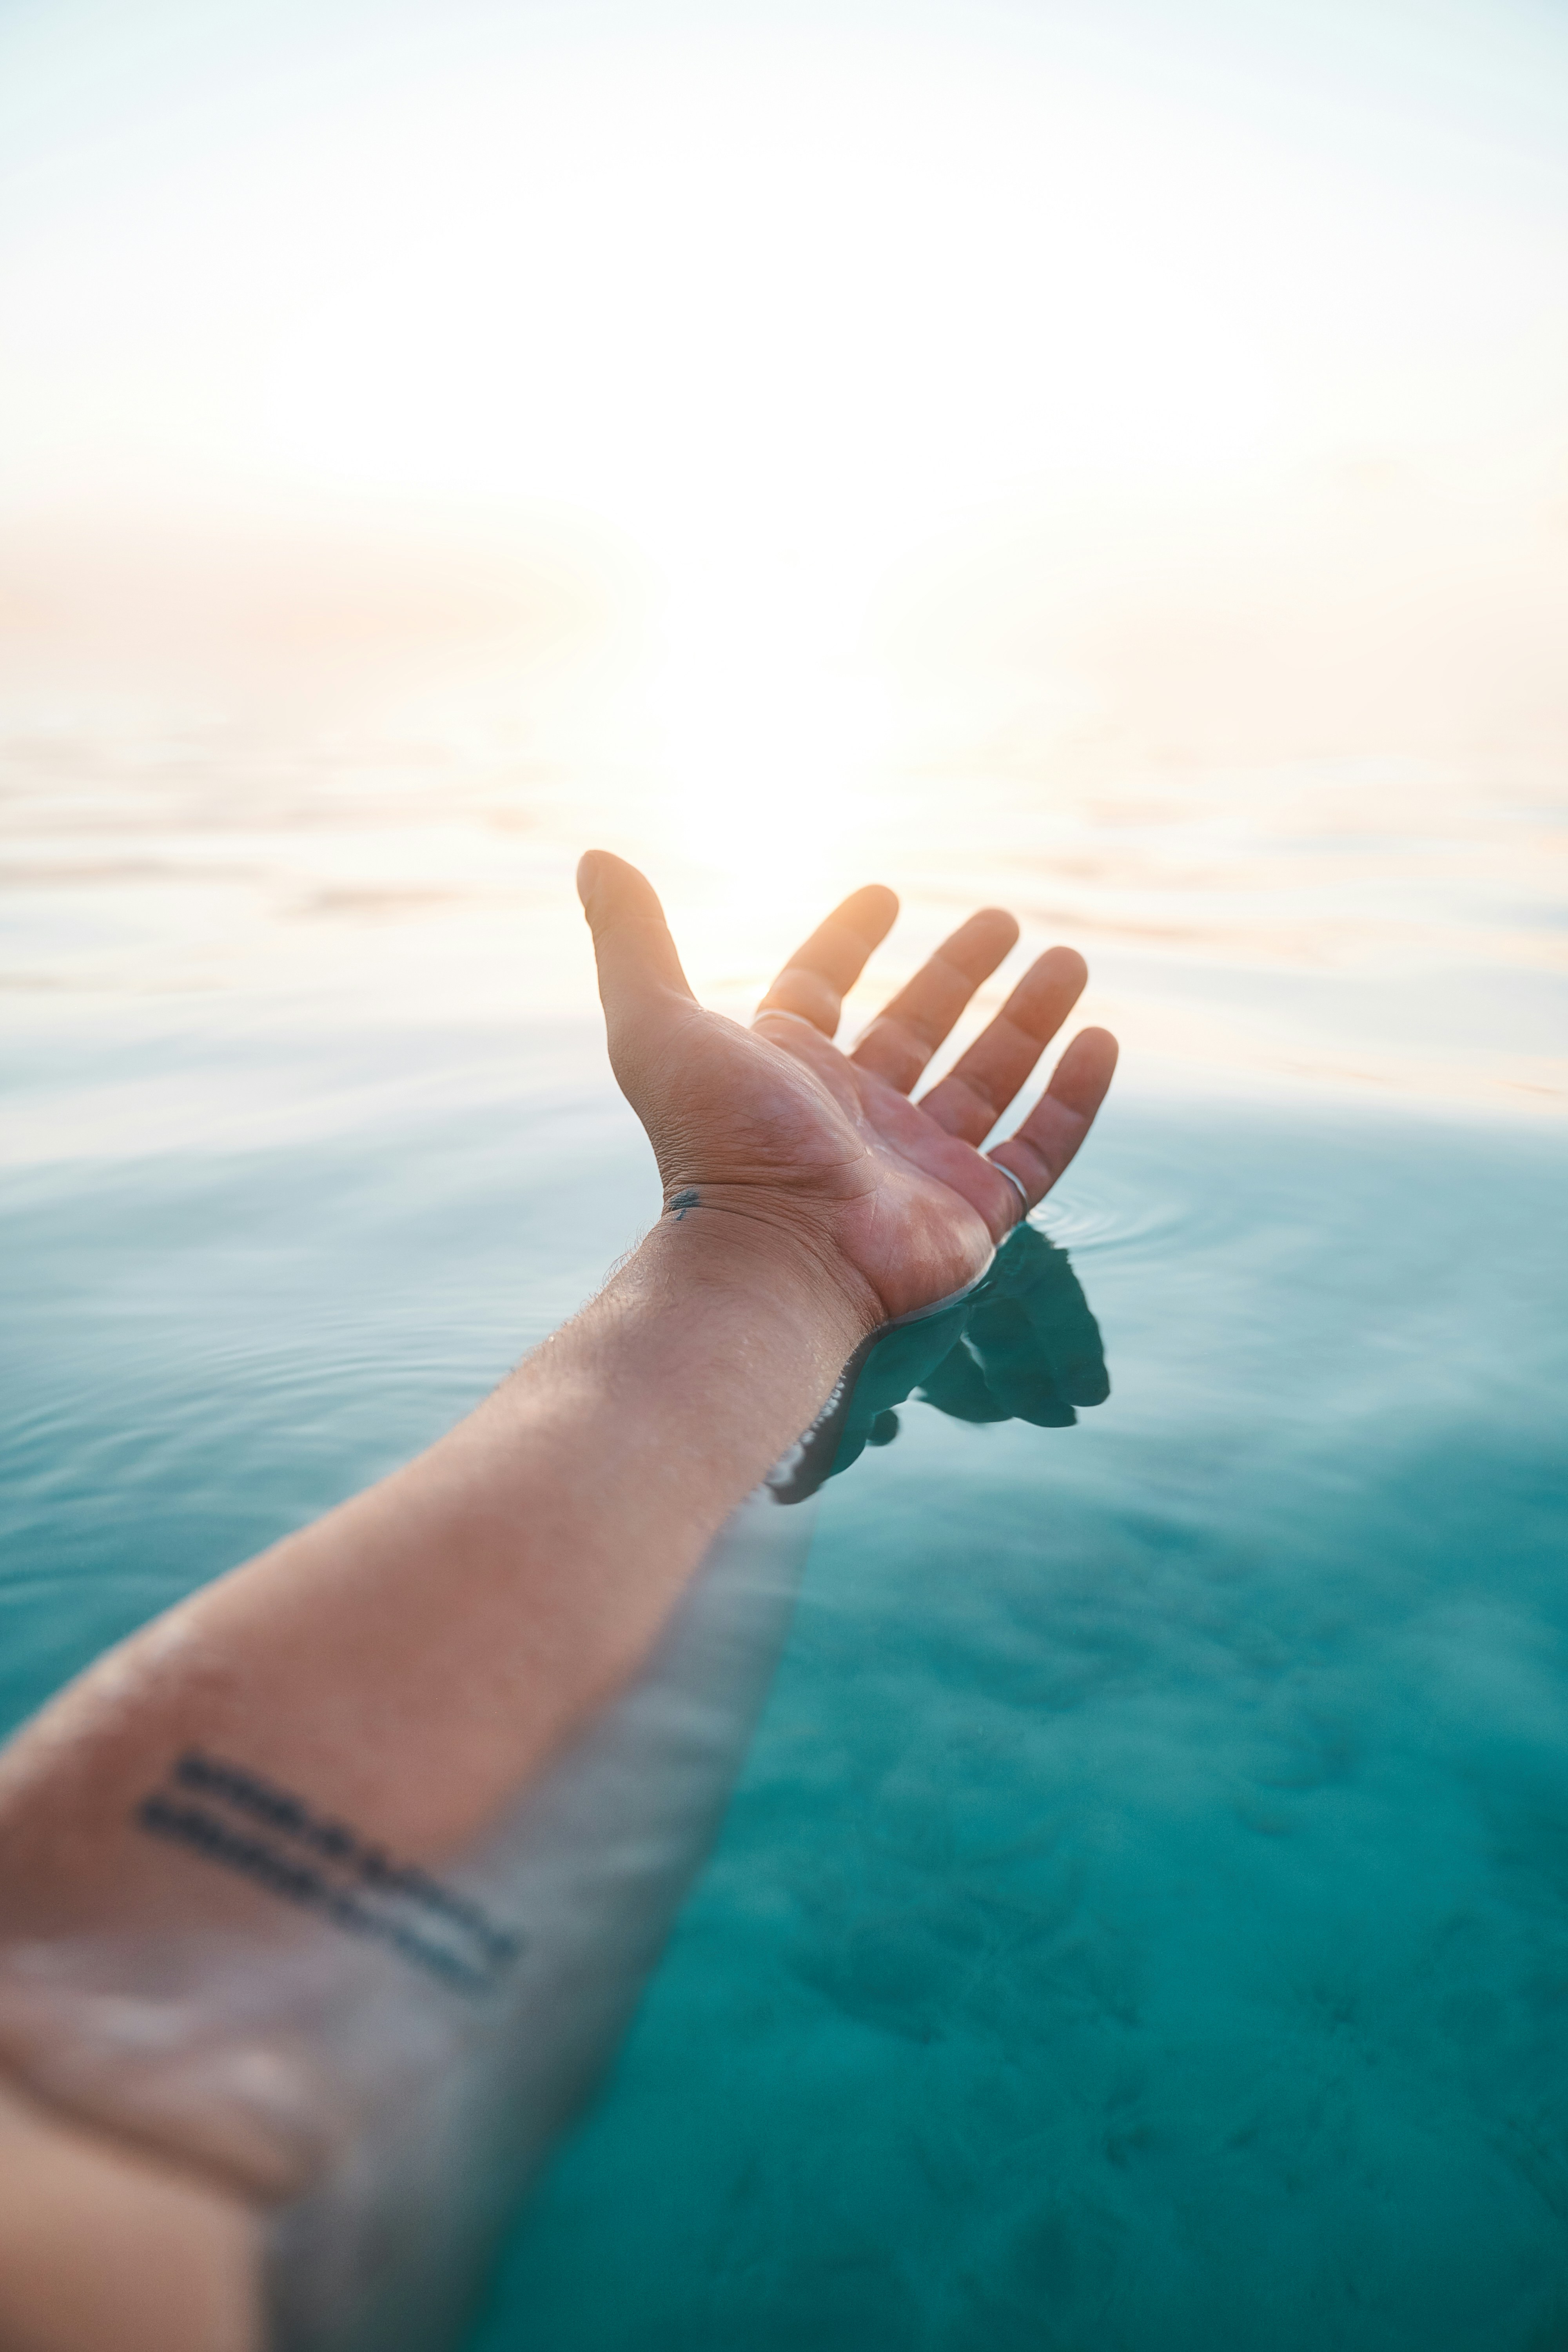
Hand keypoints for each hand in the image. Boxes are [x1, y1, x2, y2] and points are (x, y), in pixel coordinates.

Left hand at [578, 853, 1117, 1329]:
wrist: (773, 1259)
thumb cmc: (715, 1149)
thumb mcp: (657, 1027)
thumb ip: (633, 942)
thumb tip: (594, 857)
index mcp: (787, 1074)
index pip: (821, 990)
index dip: (847, 941)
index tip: (884, 894)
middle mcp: (853, 1117)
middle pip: (917, 1027)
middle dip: (960, 973)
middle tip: (1003, 919)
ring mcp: (916, 1167)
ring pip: (987, 1079)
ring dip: (1027, 1021)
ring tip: (1067, 959)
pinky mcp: (971, 1213)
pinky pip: (1037, 1150)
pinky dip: (1072, 1100)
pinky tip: (1099, 1041)